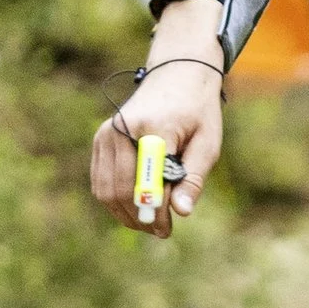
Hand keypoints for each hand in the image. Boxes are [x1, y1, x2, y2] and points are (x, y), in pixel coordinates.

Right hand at [89, 56, 226, 237]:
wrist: (176, 75)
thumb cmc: (197, 111)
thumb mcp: (208, 143)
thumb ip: (194, 178)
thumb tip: (181, 212)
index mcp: (153, 128)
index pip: (147, 182)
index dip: (155, 211)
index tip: (167, 229)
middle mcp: (122, 130)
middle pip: (122, 190)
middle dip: (139, 218)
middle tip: (161, 231)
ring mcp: (106, 134)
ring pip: (106, 190)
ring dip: (125, 214)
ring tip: (149, 224)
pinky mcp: (100, 140)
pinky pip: (100, 182)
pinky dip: (115, 201)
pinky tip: (136, 208)